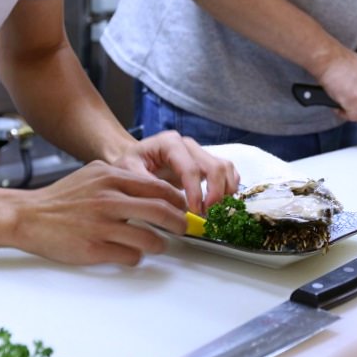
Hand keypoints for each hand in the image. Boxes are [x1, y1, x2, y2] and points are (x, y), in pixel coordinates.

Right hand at [12, 161, 188, 266]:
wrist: (27, 216)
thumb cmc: (62, 198)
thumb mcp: (94, 175)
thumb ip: (123, 179)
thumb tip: (156, 189)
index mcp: (111, 178)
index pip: (158, 188)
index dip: (177, 200)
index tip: (183, 208)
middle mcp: (108, 199)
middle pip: (161, 212)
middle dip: (179, 223)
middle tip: (183, 228)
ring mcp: (101, 226)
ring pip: (149, 239)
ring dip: (160, 244)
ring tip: (158, 244)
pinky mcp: (93, 249)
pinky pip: (130, 257)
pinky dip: (136, 257)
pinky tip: (131, 253)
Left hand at [110, 130, 239, 213]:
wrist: (134, 159)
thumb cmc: (130, 163)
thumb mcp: (127, 170)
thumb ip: (145, 183)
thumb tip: (168, 201)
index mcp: (169, 143)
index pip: (191, 167)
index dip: (196, 191)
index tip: (196, 210)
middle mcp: (188, 145)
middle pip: (214, 166)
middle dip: (216, 192)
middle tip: (208, 213)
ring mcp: (199, 152)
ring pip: (225, 167)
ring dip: (226, 191)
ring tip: (215, 210)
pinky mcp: (205, 163)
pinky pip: (227, 171)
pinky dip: (229, 187)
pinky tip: (221, 202)